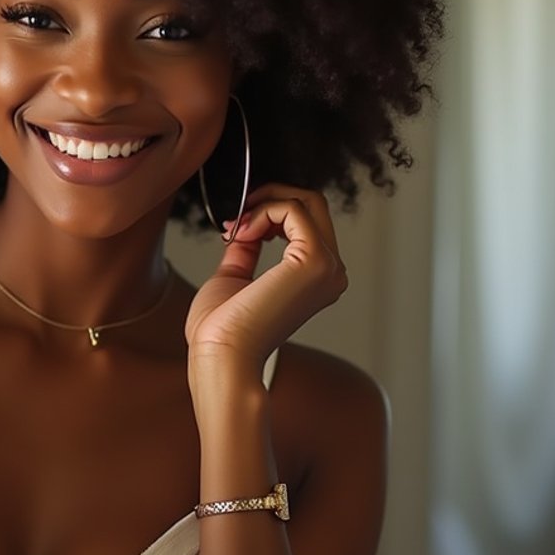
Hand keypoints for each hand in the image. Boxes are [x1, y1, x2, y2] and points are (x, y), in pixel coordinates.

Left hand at [184, 183, 347, 380]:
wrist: (221, 355)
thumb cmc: (222, 330)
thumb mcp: (235, 277)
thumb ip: (246, 249)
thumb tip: (246, 225)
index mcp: (317, 279)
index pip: (308, 222)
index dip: (270, 211)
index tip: (237, 226)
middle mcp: (332, 272)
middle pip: (313, 205)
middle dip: (271, 199)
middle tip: (238, 217)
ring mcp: (328, 266)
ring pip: (306, 202)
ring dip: (264, 204)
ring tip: (238, 228)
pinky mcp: (316, 261)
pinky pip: (294, 209)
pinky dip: (264, 210)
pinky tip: (243, 232)